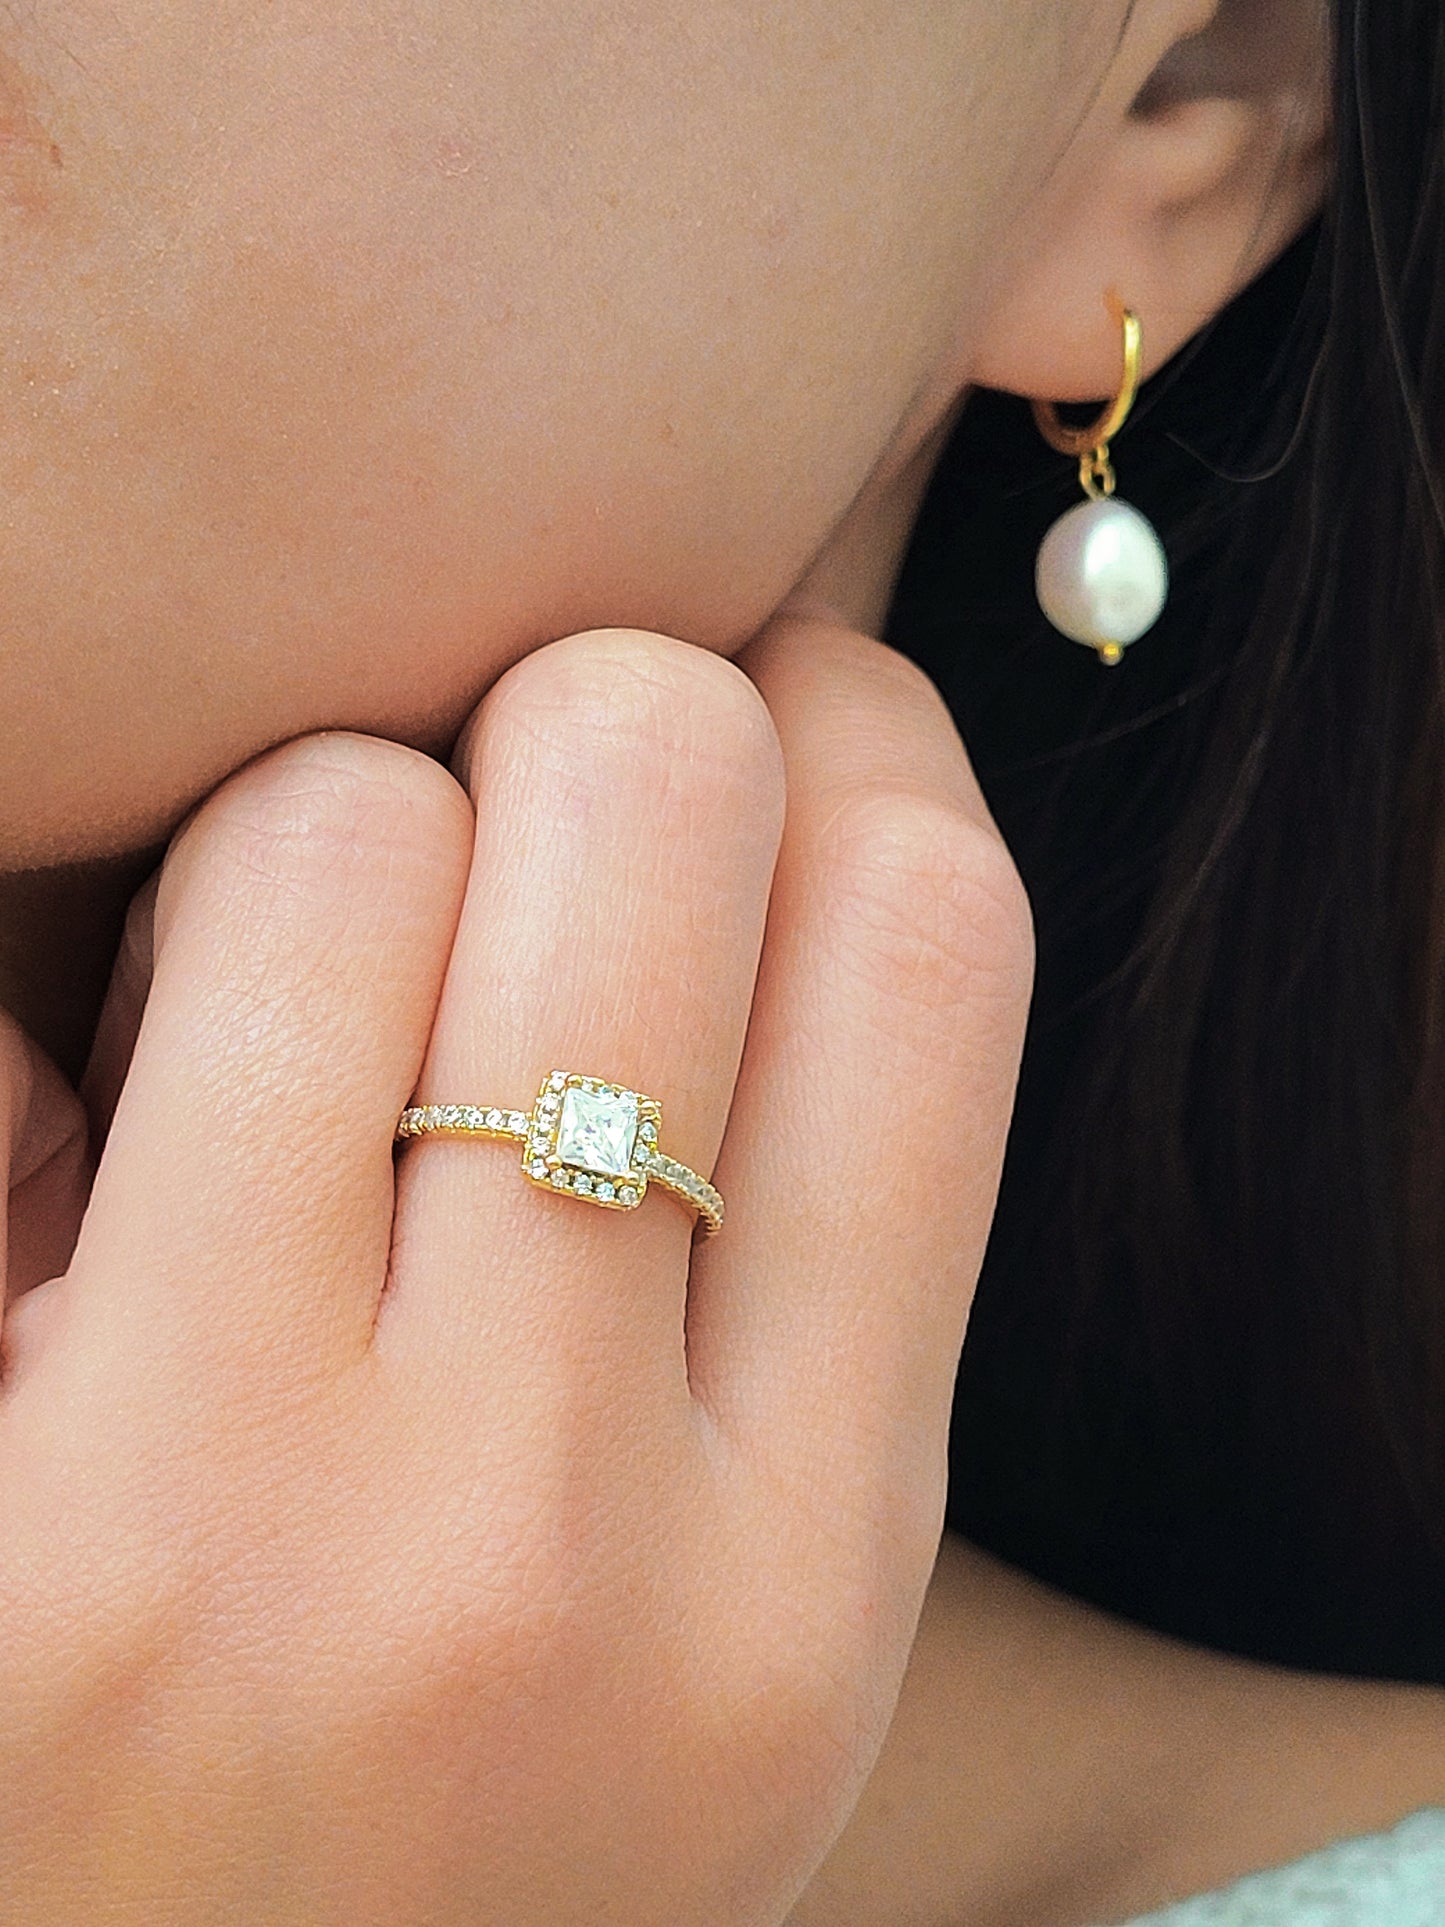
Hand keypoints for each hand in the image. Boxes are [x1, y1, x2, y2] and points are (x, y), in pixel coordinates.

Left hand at [0, 619, 1031, 1923]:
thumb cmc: (444, 1832)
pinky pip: (50, 982)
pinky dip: (103, 967)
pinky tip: (105, 1106)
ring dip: (321, 835)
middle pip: (653, 789)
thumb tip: (778, 815)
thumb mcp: (722, 1629)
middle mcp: (557, 1552)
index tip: (776, 718)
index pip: (926, 942)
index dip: (857, 730)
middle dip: (589, 720)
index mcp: (807, 1576)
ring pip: (340, 826)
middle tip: (513, 831)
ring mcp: (232, 1531)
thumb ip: (792, 1272)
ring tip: (275, 1014)